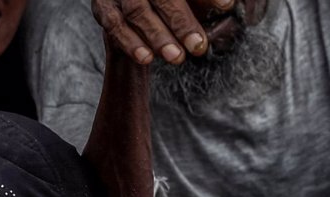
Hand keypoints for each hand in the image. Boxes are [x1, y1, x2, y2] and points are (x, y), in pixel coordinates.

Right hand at [92, 0, 224, 63]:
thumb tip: (226, 5)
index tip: (227, 6)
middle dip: (181, 21)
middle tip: (198, 46)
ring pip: (137, 11)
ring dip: (158, 36)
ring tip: (177, 58)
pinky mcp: (102, 7)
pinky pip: (115, 26)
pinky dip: (131, 43)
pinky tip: (147, 59)